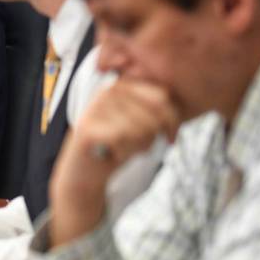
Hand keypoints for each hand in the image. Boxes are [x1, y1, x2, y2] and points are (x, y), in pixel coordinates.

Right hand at [49, 78, 179, 246]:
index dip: (173, 121)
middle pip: (154, 115)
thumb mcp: (141, 125)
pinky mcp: (87, 128)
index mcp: (122, 85)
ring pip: (141, 128)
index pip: (163, 96)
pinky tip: (114, 155)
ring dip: (139, 147)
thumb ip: (157, 112)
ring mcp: (94, 108)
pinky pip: (124, 138)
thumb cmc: (117, 148)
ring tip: (124, 149)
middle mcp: (106, 91)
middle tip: (139, 147)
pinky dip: (124, 153)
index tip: (170, 138)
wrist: (83, 174)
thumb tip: (176, 115)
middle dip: (153, 137)